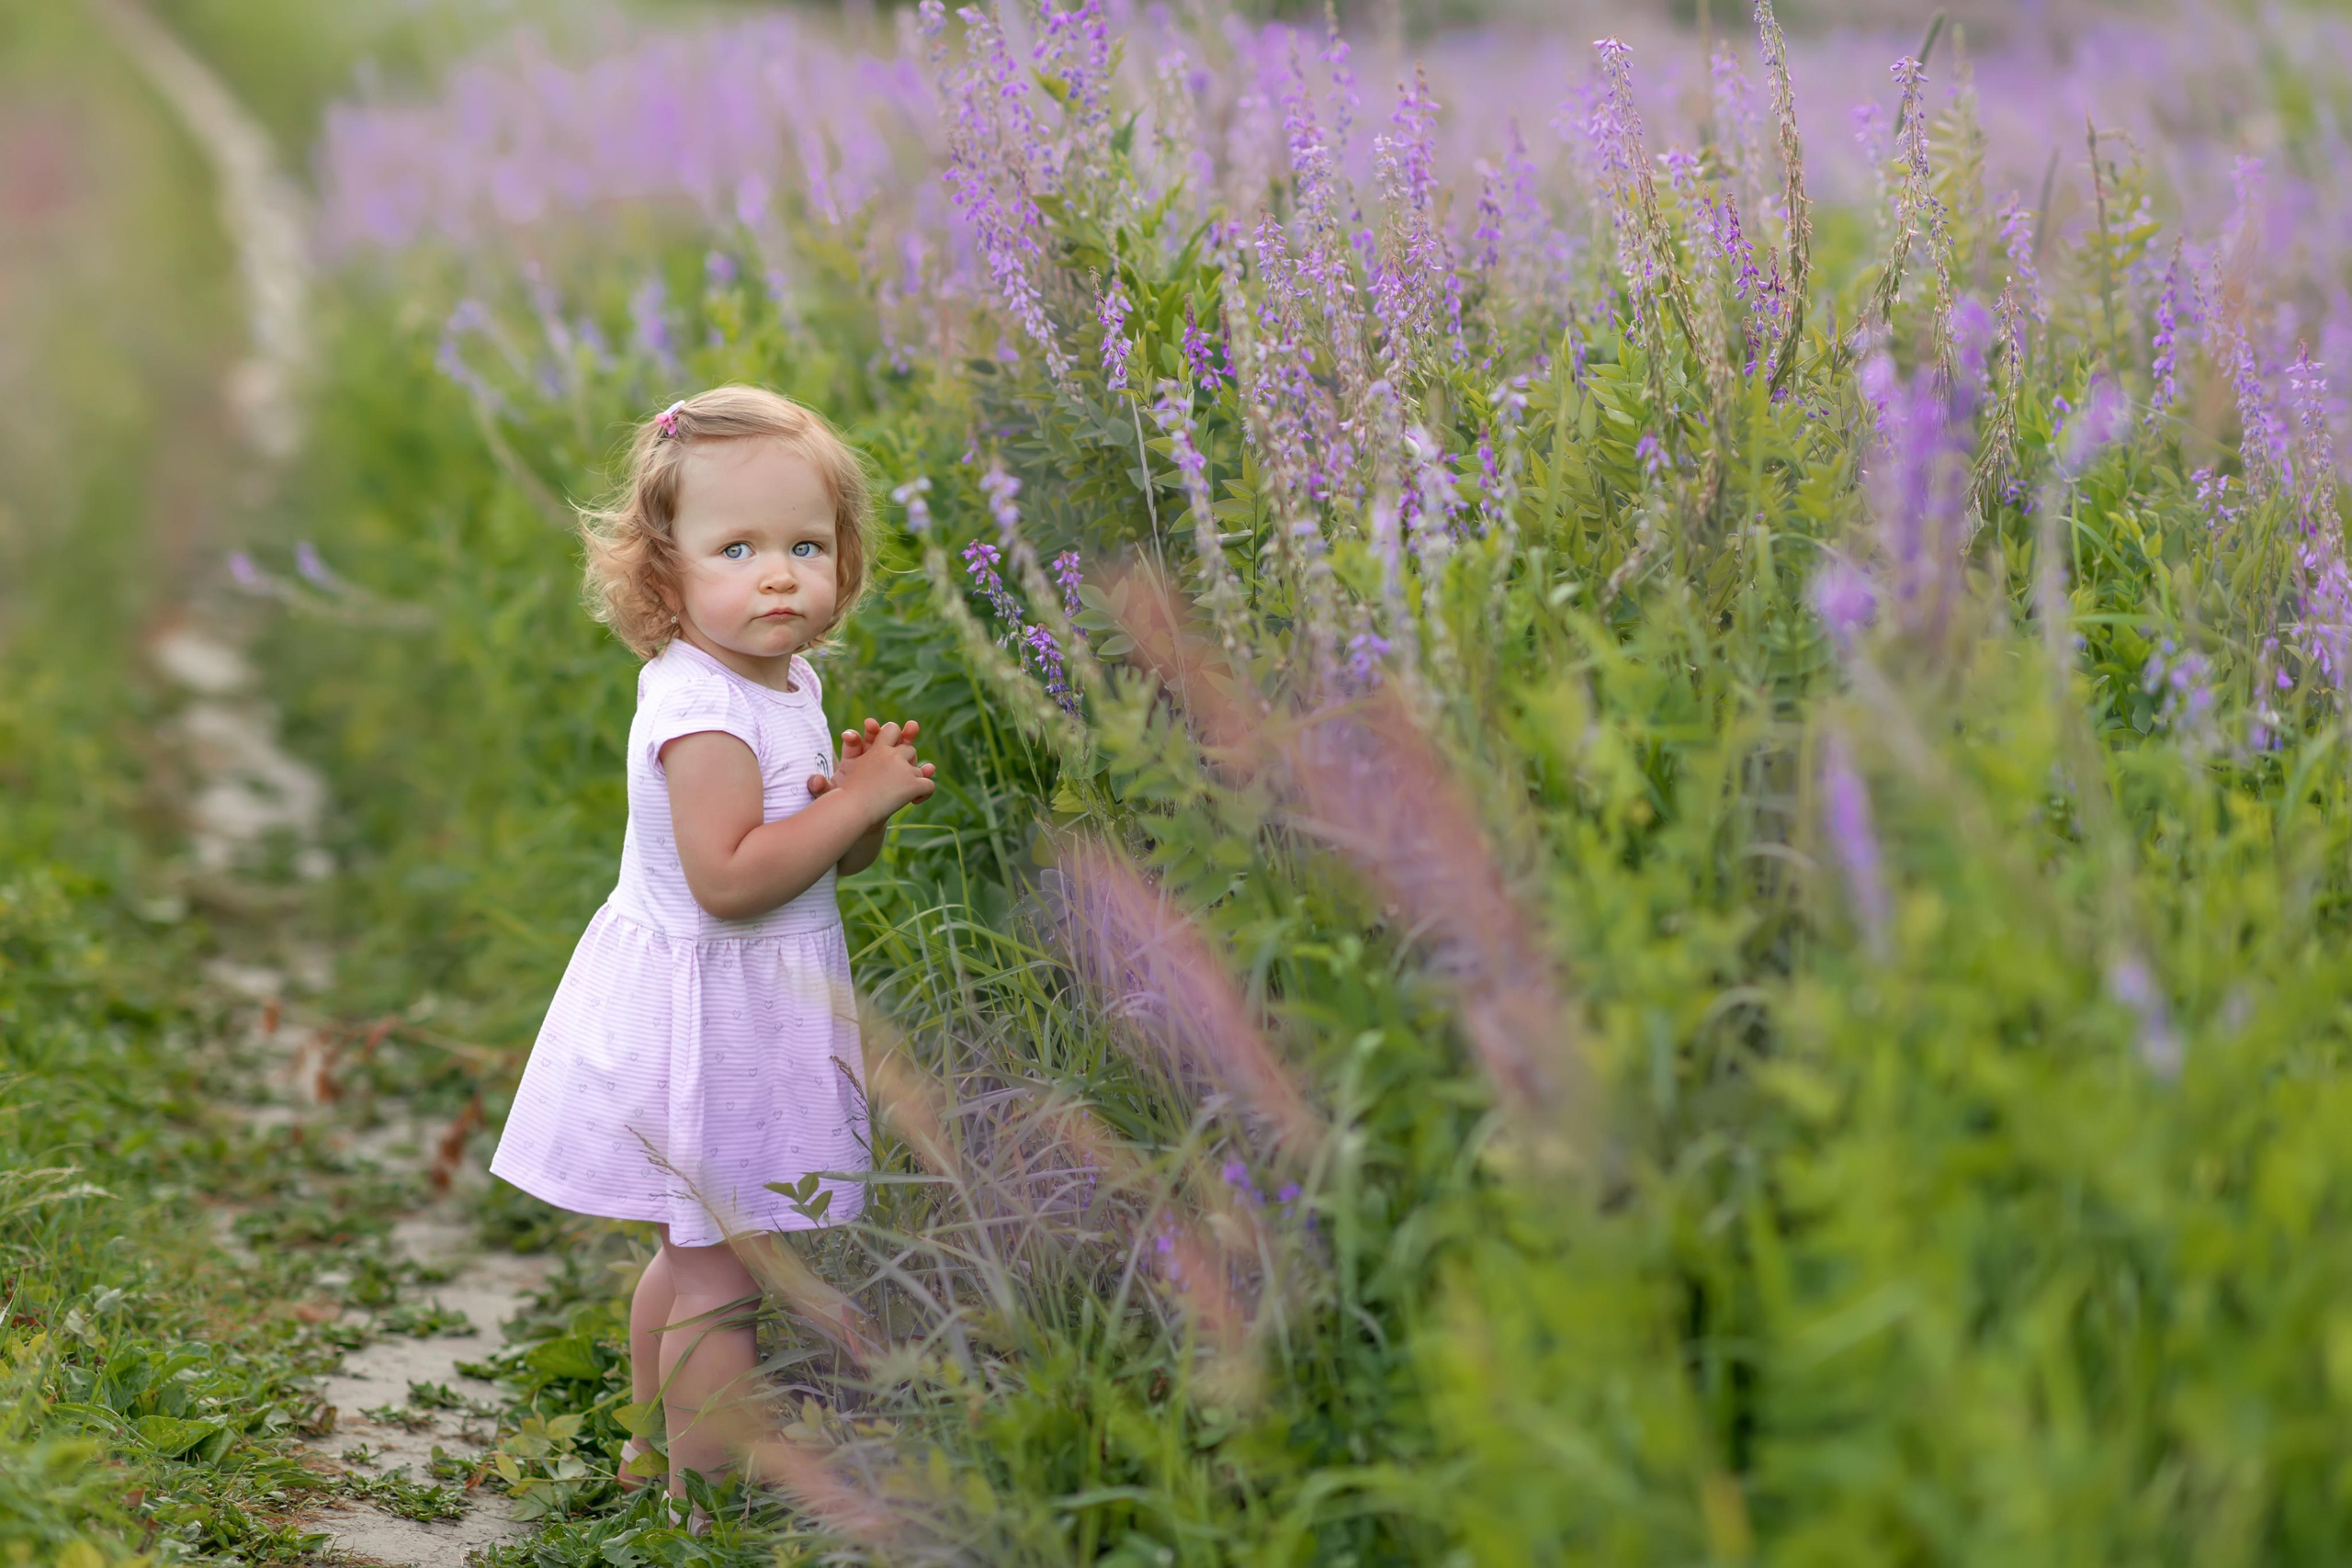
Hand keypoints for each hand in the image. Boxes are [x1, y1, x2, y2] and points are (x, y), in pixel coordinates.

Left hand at [809, 717, 934, 817]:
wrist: (861, 816)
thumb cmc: (845, 804)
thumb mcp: (832, 797)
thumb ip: (822, 789)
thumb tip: (813, 780)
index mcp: (855, 757)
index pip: (855, 741)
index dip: (853, 737)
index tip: (849, 735)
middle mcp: (874, 755)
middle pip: (880, 736)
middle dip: (880, 730)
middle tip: (877, 725)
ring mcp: (892, 764)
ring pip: (902, 745)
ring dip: (909, 735)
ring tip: (913, 727)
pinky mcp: (906, 779)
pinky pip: (917, 771)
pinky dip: (925, 771)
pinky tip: (929, 769)